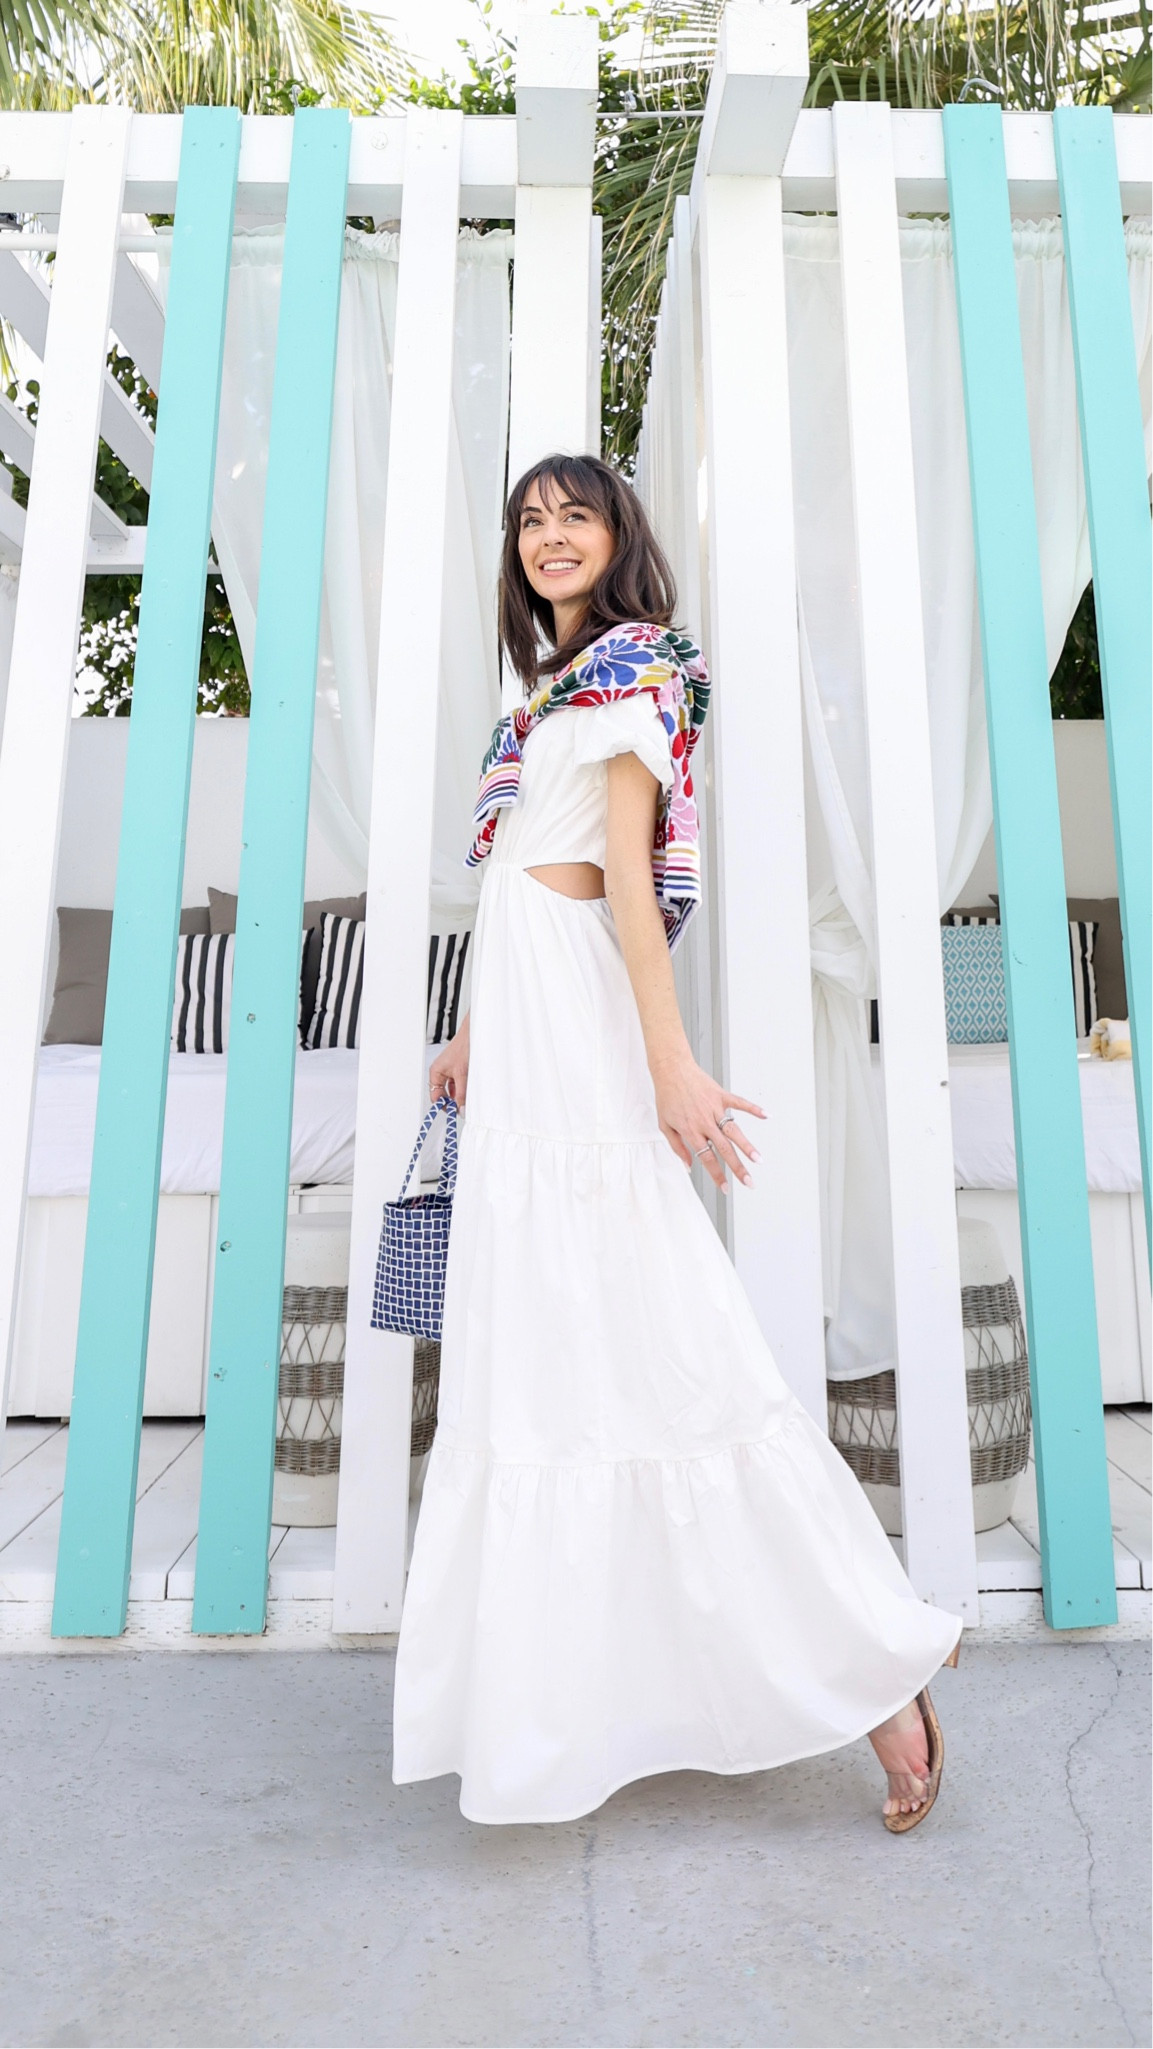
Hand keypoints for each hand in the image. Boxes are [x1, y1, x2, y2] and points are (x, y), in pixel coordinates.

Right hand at [430, 1014, 469, 1109]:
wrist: (474, 1034)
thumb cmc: (463, 1047)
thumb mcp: (462, 1074)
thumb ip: (461, 1093)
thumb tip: (460, 1108)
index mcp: (436, 1073)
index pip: (436, 1096)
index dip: (444, 1105)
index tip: (454, 1112)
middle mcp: (441, 1072)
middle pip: (444, 1094)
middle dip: (453, 1101)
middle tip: (463, 1107)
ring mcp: (450, 1071)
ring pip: (453, 1090)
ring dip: (460, 1094)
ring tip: (468, 1097)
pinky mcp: (459, 1069)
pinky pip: (460, 1084)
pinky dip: (465, 1088)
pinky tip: (471, 1089)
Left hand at [652, 1050, 763, 1191]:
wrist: (670, 1069)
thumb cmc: (667, 1097)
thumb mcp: (664, 1125)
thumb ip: (677, 1147)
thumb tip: (688, 1166)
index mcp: (691, 1130)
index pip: (707, 1158)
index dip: (716, 1175)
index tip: (726, 1189)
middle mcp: (704, 1121)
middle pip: (724, 1149)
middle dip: (737, 1168)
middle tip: (749, 1182)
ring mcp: (714, 1107)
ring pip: (734, 1130)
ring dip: (747, 1146)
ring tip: (758, 1160)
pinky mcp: (721, 1095)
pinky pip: (740, 1102)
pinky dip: (753, 1109)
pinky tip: (766, 1116)